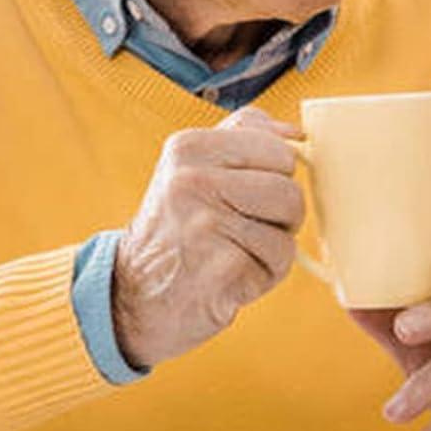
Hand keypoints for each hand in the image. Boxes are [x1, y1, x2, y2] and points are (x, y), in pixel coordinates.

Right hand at [112, 108, 304, 368]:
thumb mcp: (193, 166)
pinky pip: (278, 262)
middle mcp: (192, 180)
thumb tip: (296, 133)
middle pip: (289, 188)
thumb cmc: (177, 228)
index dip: (276, 175)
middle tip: (245, 227)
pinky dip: (264, 273)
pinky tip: (230, 275)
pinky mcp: (221, 267)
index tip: (246, 191)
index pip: (278, 148)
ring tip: (235, 250)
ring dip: (274, 246)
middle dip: (282, 214)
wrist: (134, 297)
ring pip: (288, 226)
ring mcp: (205, 224)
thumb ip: (244, 136)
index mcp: (188, 147)